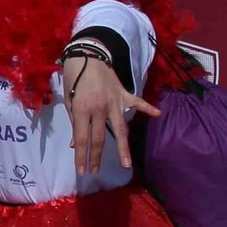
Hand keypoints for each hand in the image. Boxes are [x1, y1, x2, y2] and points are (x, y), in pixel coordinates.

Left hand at [64, 55, 160, 173]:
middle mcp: (100, 109)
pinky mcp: (124, 94)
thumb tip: (76, 143)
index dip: (81, 156)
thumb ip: (75, 121)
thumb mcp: (68, 100)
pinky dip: (148, 108)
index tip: (82, 170)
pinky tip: (158, 114)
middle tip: (94, 171)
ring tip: (126, 164)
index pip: (81, 138)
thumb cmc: (73, 77)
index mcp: (82, 110)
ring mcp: (114, 102)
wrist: (86, 55)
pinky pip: (138, 103)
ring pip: (120, 129)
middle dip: (96, 157)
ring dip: (122, 148)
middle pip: (100, 138)